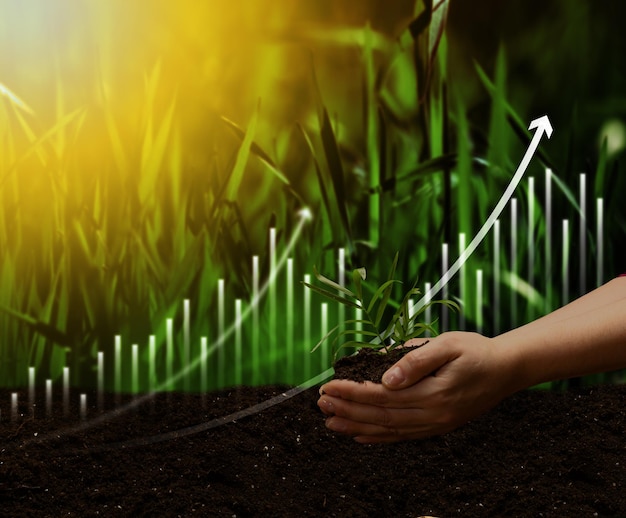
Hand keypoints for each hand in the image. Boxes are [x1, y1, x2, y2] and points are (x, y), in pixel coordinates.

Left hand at [317, 332, 520, 442]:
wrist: (506, 370)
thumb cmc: (475, 351)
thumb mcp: (448, 344)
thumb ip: (416, 360)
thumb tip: (386, 377)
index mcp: (432, 393)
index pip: (382, 396)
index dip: (352, 392)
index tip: (328, 386)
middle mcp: (432, 415)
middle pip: (380, 416)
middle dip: (347, 410)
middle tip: (320, 405)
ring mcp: (435, 424)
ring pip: (388, 430)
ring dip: (356, 426)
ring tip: (330, 422)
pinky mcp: (438, 426)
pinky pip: (402, 436)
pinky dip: (378, 438)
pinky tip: (359, 436)